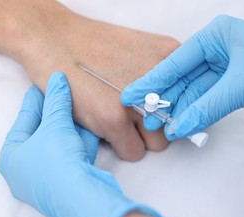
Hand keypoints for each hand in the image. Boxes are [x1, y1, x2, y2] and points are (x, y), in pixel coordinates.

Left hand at [0, 72, 165, 216]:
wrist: (81, 200)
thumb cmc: (57, 161)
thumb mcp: (55, 125)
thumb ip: (56, 100)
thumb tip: (57, 78)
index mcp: (11, 157)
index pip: (24, 119)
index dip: (36, 98)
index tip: (45, 82)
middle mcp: (25, 170)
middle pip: (43, 132)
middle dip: (57, 112)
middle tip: (64, 90)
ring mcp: (46, 180)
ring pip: (60, 144)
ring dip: (72, 126)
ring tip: (80, 104)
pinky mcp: (67, 185)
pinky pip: (71, 156)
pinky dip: (80, 141)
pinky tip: (91, 127)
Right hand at [12, 2, 179, 159]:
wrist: (52, 38)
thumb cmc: (92, 45)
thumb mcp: (139, 48)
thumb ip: (161, 74)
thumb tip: (172, 107)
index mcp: (172, 58)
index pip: (191, 102)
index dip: (171, 111)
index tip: (156, 113)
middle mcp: (162, 79)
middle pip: (176, 125)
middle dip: (154, 126)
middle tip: (130, 116)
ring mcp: (139, 101)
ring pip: (158, 144)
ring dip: (138, 138)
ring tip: (115, 121)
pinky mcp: (114, 119)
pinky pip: (133, 152)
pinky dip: (119, 146)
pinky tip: (102, 126)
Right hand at [121, 15, 243, 139]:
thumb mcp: (243, 82)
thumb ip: (209, 106)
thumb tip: (181, 127)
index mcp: (215, 37)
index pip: (175, 62)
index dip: (152, 81)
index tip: (131, 94)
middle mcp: (216, 50)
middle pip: (182, 78)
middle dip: (164, 99)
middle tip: (147, 117)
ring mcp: (224, 68)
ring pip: (194, 92)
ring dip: (180, 109)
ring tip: (163, 127)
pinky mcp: (233, 85)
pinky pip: (208, 100)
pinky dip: (197, 112)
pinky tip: (184, 124)